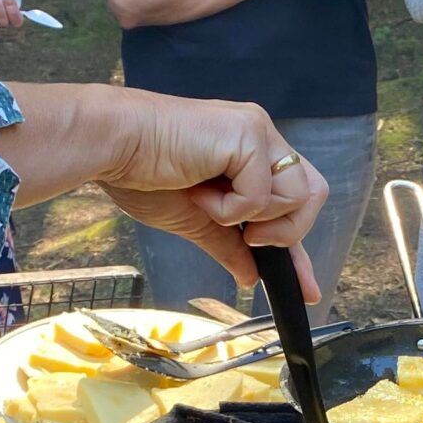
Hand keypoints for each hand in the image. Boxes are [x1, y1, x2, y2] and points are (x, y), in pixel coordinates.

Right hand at [101, 96, 328, 299]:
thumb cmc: (141, 173)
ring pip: (297, 196)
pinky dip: (230, 208)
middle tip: (245, 234)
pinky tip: (199, 192)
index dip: (298, 248)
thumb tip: (249, 276)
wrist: (111, 147)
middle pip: (311, 196)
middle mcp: (259, 137)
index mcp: (249, 153)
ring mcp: (257, 132)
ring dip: (253, 216)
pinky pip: (262, 194)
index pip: (290, 204)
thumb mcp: (195, 219)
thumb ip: (228, 244)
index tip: (307, 291)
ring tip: (210, 204)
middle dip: (284, 231)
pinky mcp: (247, 133)